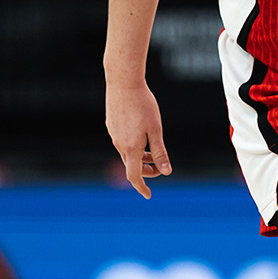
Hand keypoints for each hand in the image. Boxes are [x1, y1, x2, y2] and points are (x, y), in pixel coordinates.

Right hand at [106, 80, 170, 197]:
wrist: (123, 83)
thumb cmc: (143, 105)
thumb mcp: (156, 129)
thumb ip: (160, 152)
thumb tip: (166, 172)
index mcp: (131, 148)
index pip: (134, 176)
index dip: (142, 187)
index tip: (148, 195)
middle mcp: (119, 144)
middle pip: (132, 166)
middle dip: (146, 170)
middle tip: (159, 167)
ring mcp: (113, 135)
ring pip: (127, 153)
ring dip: (140, 157)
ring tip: (152, 150)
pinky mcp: (111, 125)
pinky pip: (122, 141)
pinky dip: (133, 145)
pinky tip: (141, 132)